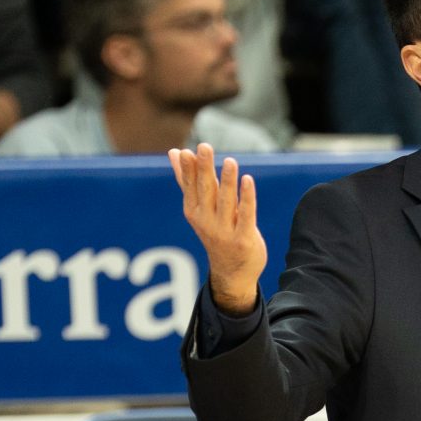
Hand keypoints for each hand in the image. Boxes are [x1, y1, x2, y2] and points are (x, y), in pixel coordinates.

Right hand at [171, 143, 267, 314]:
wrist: (232, 273)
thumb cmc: (215, 233)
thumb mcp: (198, 208)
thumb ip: (187, 180)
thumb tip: (172, 152)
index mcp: (194, 211)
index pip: (190, 186)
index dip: (189, 169)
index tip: (186, 151)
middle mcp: (206, 221)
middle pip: (206, 190)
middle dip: (204, 169)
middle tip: (204, 147)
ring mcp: (225, 231)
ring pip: (226, 201)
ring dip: (228, 181)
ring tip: (230, 161)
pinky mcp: (244, 239)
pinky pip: (246, 215)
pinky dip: (247, 197)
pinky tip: (247, 180)